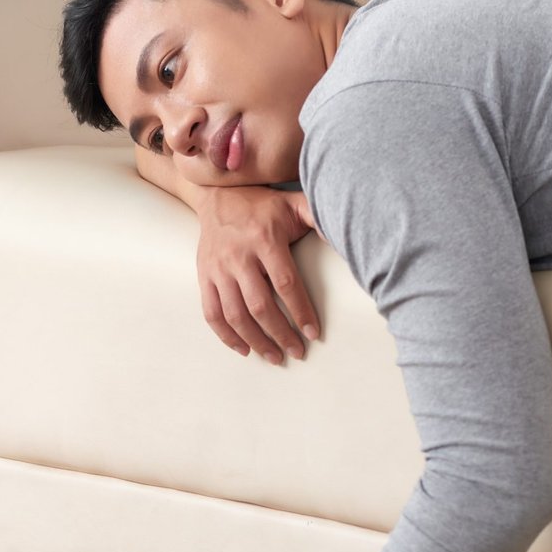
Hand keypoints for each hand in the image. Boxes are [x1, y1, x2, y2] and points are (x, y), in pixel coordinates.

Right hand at [196, 185, 320, 364]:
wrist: (217, 194)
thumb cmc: (263, 205)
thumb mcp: (293, 203)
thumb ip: (318, 216)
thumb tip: (347, 235)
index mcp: (265, 240)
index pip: (286, 283)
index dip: (301, 311)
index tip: (313, 333)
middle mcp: (239, 257)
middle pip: (260, 306)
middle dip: (280, 334)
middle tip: (297, 352)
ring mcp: (219, 269)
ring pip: (236, 315)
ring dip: (256, 341)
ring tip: (275, 357)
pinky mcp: (204, 277)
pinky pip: (212, 313)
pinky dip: (227, 336)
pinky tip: (244, 349)